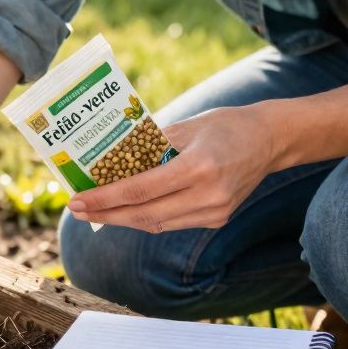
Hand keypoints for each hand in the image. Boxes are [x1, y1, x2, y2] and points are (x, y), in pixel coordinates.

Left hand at [66, 104, 278, 231]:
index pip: (141, 190)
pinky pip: (172, 222)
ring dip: (123, 219)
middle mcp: (209, 194)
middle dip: (106, 215)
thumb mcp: (184, 127)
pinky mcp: (218, 218)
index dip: (105, 199)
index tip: (77, 201)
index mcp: (199, 167)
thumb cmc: (223, 125)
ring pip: (157, 223)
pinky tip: (124, 210)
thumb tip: (107, 161)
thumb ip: (148, 146)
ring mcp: (216, 210)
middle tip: (77, 210)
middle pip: (145, 214)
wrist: (270, 140)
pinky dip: (146, 217)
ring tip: (94, 211)